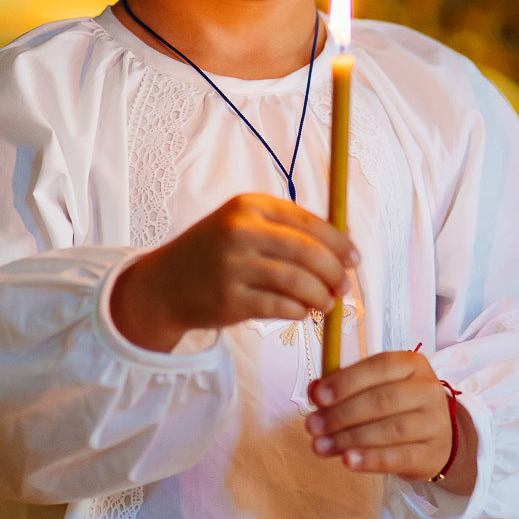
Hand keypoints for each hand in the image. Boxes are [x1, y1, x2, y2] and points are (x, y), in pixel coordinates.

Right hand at [109, 193, 356, 352]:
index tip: (354, 258)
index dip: (338, 242)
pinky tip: (302, 312)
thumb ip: (286, 230)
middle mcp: (240, 231)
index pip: (308, 221)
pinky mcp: (229, 298)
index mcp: (250, 206)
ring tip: (326, 303)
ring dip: (321, 296)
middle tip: (344, 286)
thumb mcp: (243, 225)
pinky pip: (279, 306)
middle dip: (334, 272)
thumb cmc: (215, 254)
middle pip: (308, 251)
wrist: (164, 284)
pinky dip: (299, 311)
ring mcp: (233, 265)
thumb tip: (343, 242)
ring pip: (297, 281)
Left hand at [305, 349, 475, 497]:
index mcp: (413, 364)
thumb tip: (314, 391)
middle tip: (312, 427)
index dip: (346, 381)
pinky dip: (371, 460)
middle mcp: (429, 390)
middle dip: (341, 414)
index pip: (379, 366)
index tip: (318, 398)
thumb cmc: (397, 408)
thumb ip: (343, 387)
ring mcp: (435, 423)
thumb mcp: (373, 389)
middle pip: (383, 400)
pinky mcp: (432, 454)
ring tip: (320, 447)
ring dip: (350, 439)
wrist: (434, 440)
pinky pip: (399, 457)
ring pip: (390, 430)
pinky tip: (348, 461)